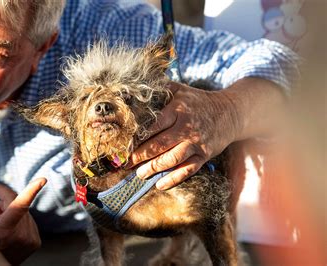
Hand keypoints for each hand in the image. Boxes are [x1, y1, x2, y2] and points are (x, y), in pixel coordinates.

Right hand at [0, 178, 46, 264]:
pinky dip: (18, 221)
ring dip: (10, 212)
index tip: (41, 180)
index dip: (31, 190)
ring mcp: (30, 239)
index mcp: (5, 230)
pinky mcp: (35, 241)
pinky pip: (28, 221)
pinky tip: (9, 229)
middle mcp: (20, 235)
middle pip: (16, 204)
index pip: (20, 205)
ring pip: (23, 212)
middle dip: (3, 201)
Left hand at [129, 78, 285, 189]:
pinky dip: (173, 179)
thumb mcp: (179, 89)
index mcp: (178, 109)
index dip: (137, 136)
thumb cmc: (197, 101)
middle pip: (159, 144)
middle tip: (125, 163)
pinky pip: (188, 170)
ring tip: (139, 174)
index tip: (124, 144)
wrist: (230, 112)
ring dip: (154, 168)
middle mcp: (187, 127)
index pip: (153, 125)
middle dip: (140, 156)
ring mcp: (197, 143)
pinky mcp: (205, 155)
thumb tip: (133, 91)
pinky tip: (159, 185)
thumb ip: (159, 89)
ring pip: (172, 159)